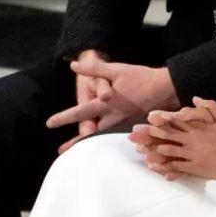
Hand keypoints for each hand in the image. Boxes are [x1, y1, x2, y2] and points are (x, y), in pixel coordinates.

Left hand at [47, 60, 178, 144]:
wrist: (166, 87)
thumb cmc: (141, 77)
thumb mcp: (117, 69)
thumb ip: (95, 69)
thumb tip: (74, 66)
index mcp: (107, 104)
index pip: (81, 112)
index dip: (64, 117)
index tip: (49, 123)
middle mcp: (113, 116)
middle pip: (91, 131)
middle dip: (77, 141)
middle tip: (62, 151)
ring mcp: (124, 121)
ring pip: (104, 133)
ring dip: (92, 139)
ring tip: (83, 147)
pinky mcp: (133, 121)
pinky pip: (116, 131)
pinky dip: (107, 135)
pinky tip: (106, 137)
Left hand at [137, 97, 215, 181]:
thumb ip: (209, 106)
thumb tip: (195, 98)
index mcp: (198, 127)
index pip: (176, 122)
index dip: (161, 119)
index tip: (149, 117)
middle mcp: (192, 140)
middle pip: (167, 136)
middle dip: (150, 134)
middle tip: (135, 134)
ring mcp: (192, 155)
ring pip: (168, 152)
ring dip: (152, 149)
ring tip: (139, 148)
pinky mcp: (194, 167)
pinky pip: (175, 166)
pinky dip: (163, 166)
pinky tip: (153, 165)